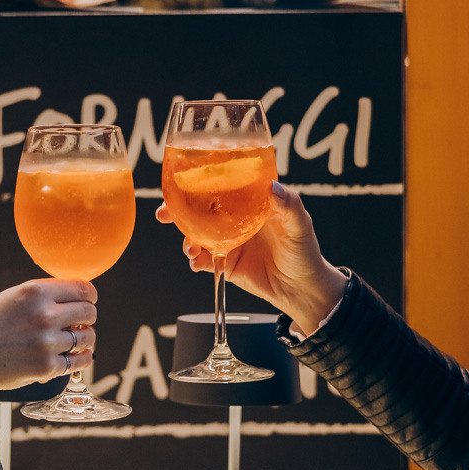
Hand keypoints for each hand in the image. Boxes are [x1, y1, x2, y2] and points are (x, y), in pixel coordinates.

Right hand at [0, 279, 97, 406]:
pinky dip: (83, 359)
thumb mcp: (10, 299)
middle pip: (89, 312)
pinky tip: (80, 356)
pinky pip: (79, 361)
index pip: (83, 289)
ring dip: (86, 339)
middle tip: (80, 322)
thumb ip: (41, 295)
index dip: (90, 296)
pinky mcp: (46, 367)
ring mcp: (46, 342)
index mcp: (34, 292)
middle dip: (88, 317)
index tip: (88, 301)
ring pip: (87, 337)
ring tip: (77, 341)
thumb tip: (77, 296)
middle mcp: (43, 314)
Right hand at [155, 182, 347, 334]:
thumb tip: (273, 188)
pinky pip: (204, 260)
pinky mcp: (225, 263)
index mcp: (251, 202)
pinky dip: (196, 260)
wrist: (303, 290)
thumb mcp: (300, 225)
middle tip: (164, 212)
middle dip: (177, 209)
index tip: (182, 179)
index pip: (222, 185)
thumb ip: (288, 205)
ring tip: (190, 246)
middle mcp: (235, 219)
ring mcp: (228, 241)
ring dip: (186, 238)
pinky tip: (196, 261)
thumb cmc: (304, 252)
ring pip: (197, 234)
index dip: (199, 181)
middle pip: (200, 209)